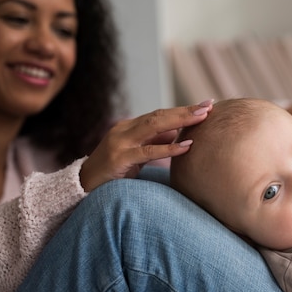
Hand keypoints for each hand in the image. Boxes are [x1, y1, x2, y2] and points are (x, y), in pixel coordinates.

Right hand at [79, 101, 212, 191]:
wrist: (82, 186)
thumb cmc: (113, 172)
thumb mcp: (136, 154)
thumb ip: (154, 143)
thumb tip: (178, 134)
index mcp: (129, 127)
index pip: (160, 114)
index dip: (182, 109)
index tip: (205, 105)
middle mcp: (124, 130)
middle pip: (159, 116)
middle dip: (185, 110)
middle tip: (208, 105)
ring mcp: (121, 142)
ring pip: (154, 126)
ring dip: (180, 120)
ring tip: (202, 117)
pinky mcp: (120, 158)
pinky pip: (148, 151)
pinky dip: (169, 148)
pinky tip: (187, 145)